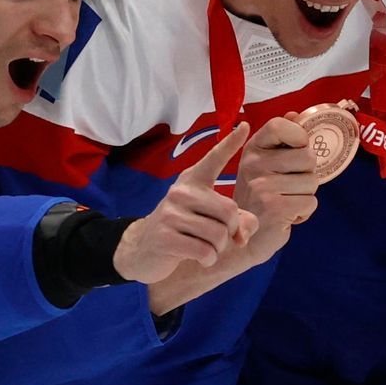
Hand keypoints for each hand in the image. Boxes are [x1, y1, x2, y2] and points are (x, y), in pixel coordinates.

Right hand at [113, 124, 258, 281]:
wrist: (140, 249)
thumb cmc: (182, 230)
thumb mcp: (208, 220)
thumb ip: (236, 221)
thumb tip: (243, 233)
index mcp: (193, 181)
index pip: (215, 159)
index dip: (231, 143)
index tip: (245, 125)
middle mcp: (181, 191)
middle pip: (229, 212)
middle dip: (232, 231)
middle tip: (221, 238)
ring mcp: (171, 213)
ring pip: (219, 235)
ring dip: (219, 249)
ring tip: (206, 247)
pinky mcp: (165, 237)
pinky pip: (205, 251)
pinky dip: (209, 259)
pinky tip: (200, 257)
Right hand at [235, 116, 320, 233]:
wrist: (245, 238)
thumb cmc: (260, 198)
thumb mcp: (264, 164)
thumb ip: (281, 139)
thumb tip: (295, 114)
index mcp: (252, 149)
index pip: (280, 125)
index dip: (299, 136)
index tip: (296, 150)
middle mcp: (253, 164)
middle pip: (308, 156)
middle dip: (307, 173)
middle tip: (289, 185)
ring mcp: (262, 186)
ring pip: (312, 181)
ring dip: (305, 194)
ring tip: (286, 200)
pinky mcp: (274, 207)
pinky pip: (311, 202)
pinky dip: (304, 211)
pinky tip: (287, 214)